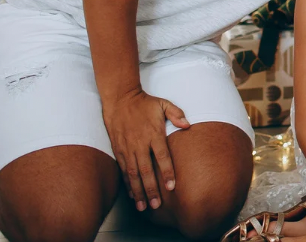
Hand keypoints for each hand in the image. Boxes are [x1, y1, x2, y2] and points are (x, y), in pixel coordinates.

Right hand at [101, 89, 189, 210]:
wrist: (120, 99)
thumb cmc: (144, 103)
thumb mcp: (163, 103)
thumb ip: (176, 114)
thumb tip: (188, 124)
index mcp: (153, 134)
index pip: (162, 156)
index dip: (167, 172)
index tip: (171, 187)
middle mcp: (140, 143)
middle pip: (146, 170)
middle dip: (151, 189)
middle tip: (157, 205)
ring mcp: (127, 148)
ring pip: (133, 174)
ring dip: (138, 191)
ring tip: (143, 206)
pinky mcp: (118, 150)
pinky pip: (123, 170)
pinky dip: (127, 184)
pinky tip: (132, 195)